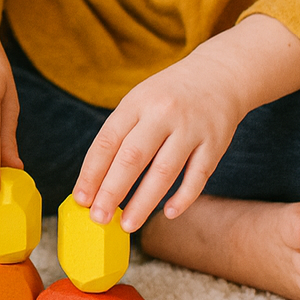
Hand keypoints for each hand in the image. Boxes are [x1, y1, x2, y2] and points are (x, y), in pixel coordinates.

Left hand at [72, 49, 248, 233]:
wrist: (218, 74)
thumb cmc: (168, 95)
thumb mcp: (139, 101)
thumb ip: (120, 134)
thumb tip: (95, 180)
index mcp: (136, 103)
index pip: (107, 141)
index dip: (92, 172)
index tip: (81, 199)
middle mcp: (162, 114)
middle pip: (132, 158)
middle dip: (112, 191)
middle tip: (98, 218)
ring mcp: (191, 129)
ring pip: (164, 172)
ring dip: (144, 202)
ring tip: (127, 224)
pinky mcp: (215, 143)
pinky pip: (198, 176)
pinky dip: (183, 197)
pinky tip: (167, 213)